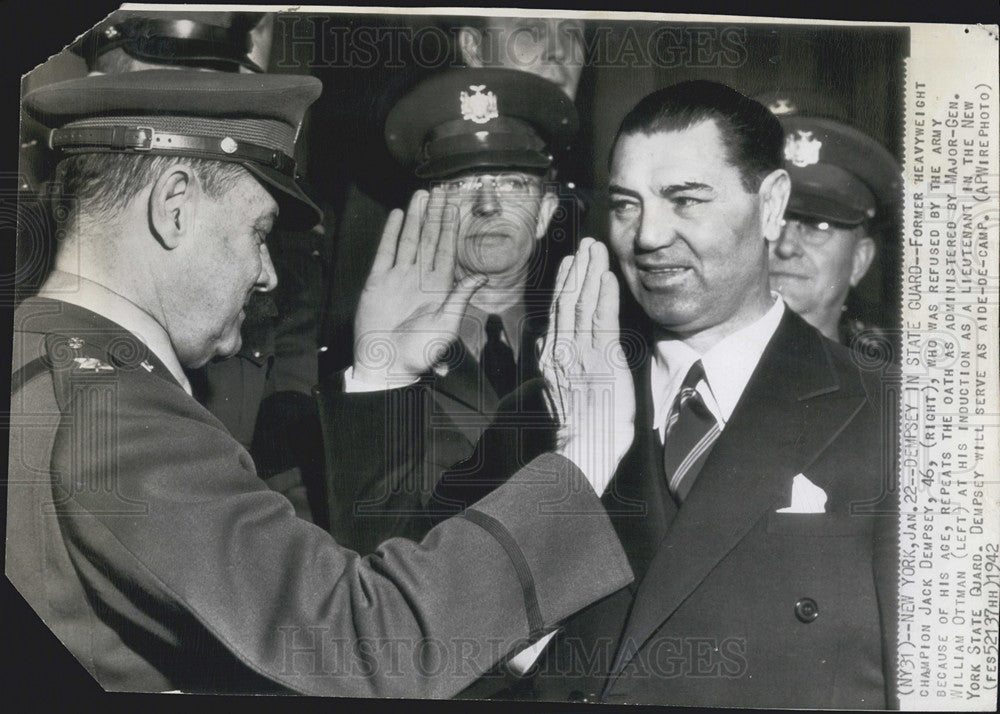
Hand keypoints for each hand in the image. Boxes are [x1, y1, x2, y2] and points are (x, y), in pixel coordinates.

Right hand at [353, 189, 484, 385]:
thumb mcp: (447, 326)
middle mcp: (419, 279)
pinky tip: (397, 216)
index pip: (446, 251)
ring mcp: (398, 278)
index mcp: (439, 288)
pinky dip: (391, 233)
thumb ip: (460, 298)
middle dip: (435, 216)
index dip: (450, 228)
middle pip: (428, 240)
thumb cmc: (420, 352)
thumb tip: (482, 277)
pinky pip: (386, 252)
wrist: (386, 364)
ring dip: (415, 218)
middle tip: (440, 190)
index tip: (454, 207)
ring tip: (421, 196)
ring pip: (408, 240)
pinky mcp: (378, 282)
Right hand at [539, 238, 634, 496]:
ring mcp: (582, 353)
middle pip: (570, 301)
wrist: (580, 450)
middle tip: (586, 245)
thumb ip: (546, 364)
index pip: (558, 314)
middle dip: (578, 269)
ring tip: (597, 250)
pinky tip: (608, 276)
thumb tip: (541, 343)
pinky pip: (603, 319)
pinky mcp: (602, 358)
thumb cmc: (572, 431)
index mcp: (552, 359)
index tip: (570, 264)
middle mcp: (563, 351)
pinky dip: (605, 295)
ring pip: (584, 304)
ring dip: (591, 273)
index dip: (564, 285)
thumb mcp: (550, 393)